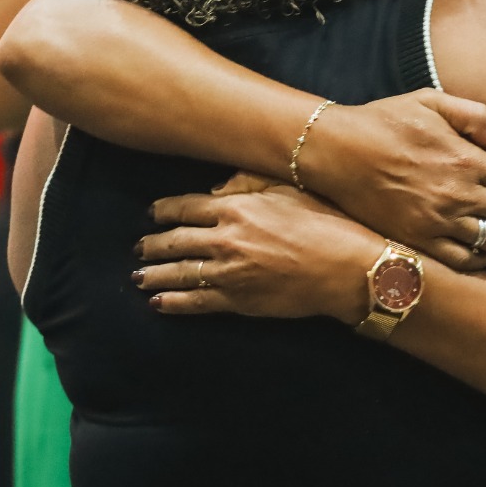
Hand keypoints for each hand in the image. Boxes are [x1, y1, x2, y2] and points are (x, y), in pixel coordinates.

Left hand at [137, 186, 384, 321]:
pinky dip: (173, 303)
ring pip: (179, 273)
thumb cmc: (326, 222)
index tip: (153, 213)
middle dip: (152, 244)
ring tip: (138, 276)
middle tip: (139, 248)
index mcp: (235, 207)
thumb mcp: (289, 188)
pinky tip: (158, 303)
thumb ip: (248, 182)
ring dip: (154, 274)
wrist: (347, 268)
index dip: (163, 211)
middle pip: (175, 241)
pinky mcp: (238, 301)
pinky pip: (196, 302)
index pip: (185, 207)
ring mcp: (229, 273)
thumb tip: (216, 190)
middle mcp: (225, 239)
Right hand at [297, 91, 485, 270]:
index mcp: (468, 159)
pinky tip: (479, 251)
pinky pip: (463, 262)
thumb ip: (474, 115)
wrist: (337, 151)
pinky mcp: (417, 241)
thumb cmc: (384, 121)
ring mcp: (438, 221)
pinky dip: (480, 260)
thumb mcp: (431, 100)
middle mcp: (459, 194)